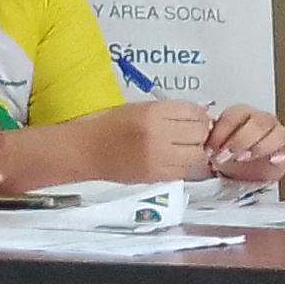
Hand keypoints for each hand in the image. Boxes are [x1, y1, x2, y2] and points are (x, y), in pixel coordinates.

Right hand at [82, 98, 216, 181]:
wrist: (84, 150)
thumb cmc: (107, 124)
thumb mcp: (139, 107)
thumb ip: (168, 111)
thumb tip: (199, 114)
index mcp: (152, 113)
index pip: (194, 112)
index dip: (199, 115)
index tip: (194, 118)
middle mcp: (159, 134)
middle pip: (200, 133)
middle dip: (200, 132)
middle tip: (191, 133)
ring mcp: (159, 157)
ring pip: (197, 154)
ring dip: (196, 150)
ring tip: (184, 147)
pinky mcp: (157, 176)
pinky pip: (186, 170)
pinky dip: (187, 165)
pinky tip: (177, 159)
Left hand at [202, 103, 284, 182]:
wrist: (235, 176)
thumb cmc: (223, 159)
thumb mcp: (211, 148)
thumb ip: (208, 138)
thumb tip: (203, 130)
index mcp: (242, 115)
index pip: (237, 114)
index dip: (224, 131)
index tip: (213, 148)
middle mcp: (263, 122)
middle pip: (260, 122)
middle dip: (242, 140)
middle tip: (229, 155)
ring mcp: (279, 137)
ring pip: (280, 134)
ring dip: (262, 147)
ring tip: (246, 159)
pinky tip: (275, 160)